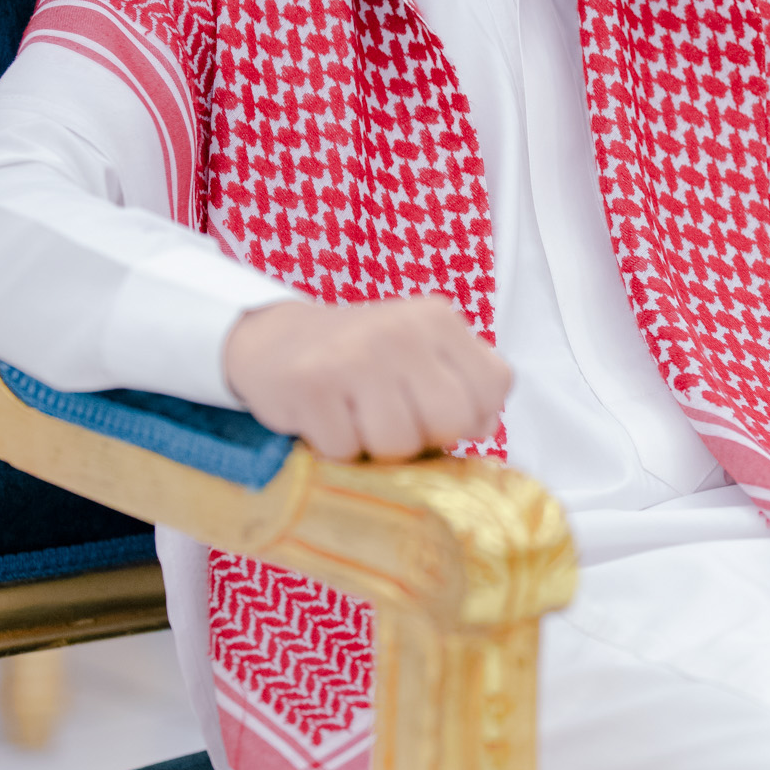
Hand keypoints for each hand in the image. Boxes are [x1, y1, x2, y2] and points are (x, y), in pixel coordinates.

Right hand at [223, 297, 511, 462]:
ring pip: (397, 444)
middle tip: (395, 421)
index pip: (494, 386)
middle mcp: (402, 330)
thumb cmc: (361, 359)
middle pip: (450, 421)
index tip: (438, 410)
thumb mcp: (421, 354)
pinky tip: (325, 417)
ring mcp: (355, 355)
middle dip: (425, 437)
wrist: (276, 342)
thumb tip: (485, 426)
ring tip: (356, 417)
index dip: (473, 415)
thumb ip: (464, 386)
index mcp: (437, 319)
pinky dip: (335, 448)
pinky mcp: (311, 385)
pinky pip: (345, 450)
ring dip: (375, 447)